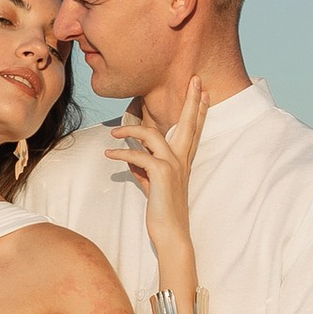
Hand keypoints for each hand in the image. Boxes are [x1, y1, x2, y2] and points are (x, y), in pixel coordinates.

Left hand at [105, 77, 207, 278]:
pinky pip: (137, 155)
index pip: (193, 131)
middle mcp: (181, 160)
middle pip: (188, 124)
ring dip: (130, 131)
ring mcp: (173, 166)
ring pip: (153, 135)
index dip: (198, 111)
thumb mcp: (152, 185)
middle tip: (195, 80)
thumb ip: (144, 169)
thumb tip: (132, 158)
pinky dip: (121, 153)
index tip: (203, 92)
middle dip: (191, 101)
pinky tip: (109, 154)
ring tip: (113, 132)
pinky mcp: (161, 174)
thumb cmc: (162, 211)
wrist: (171, 233)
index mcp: (183, 162)